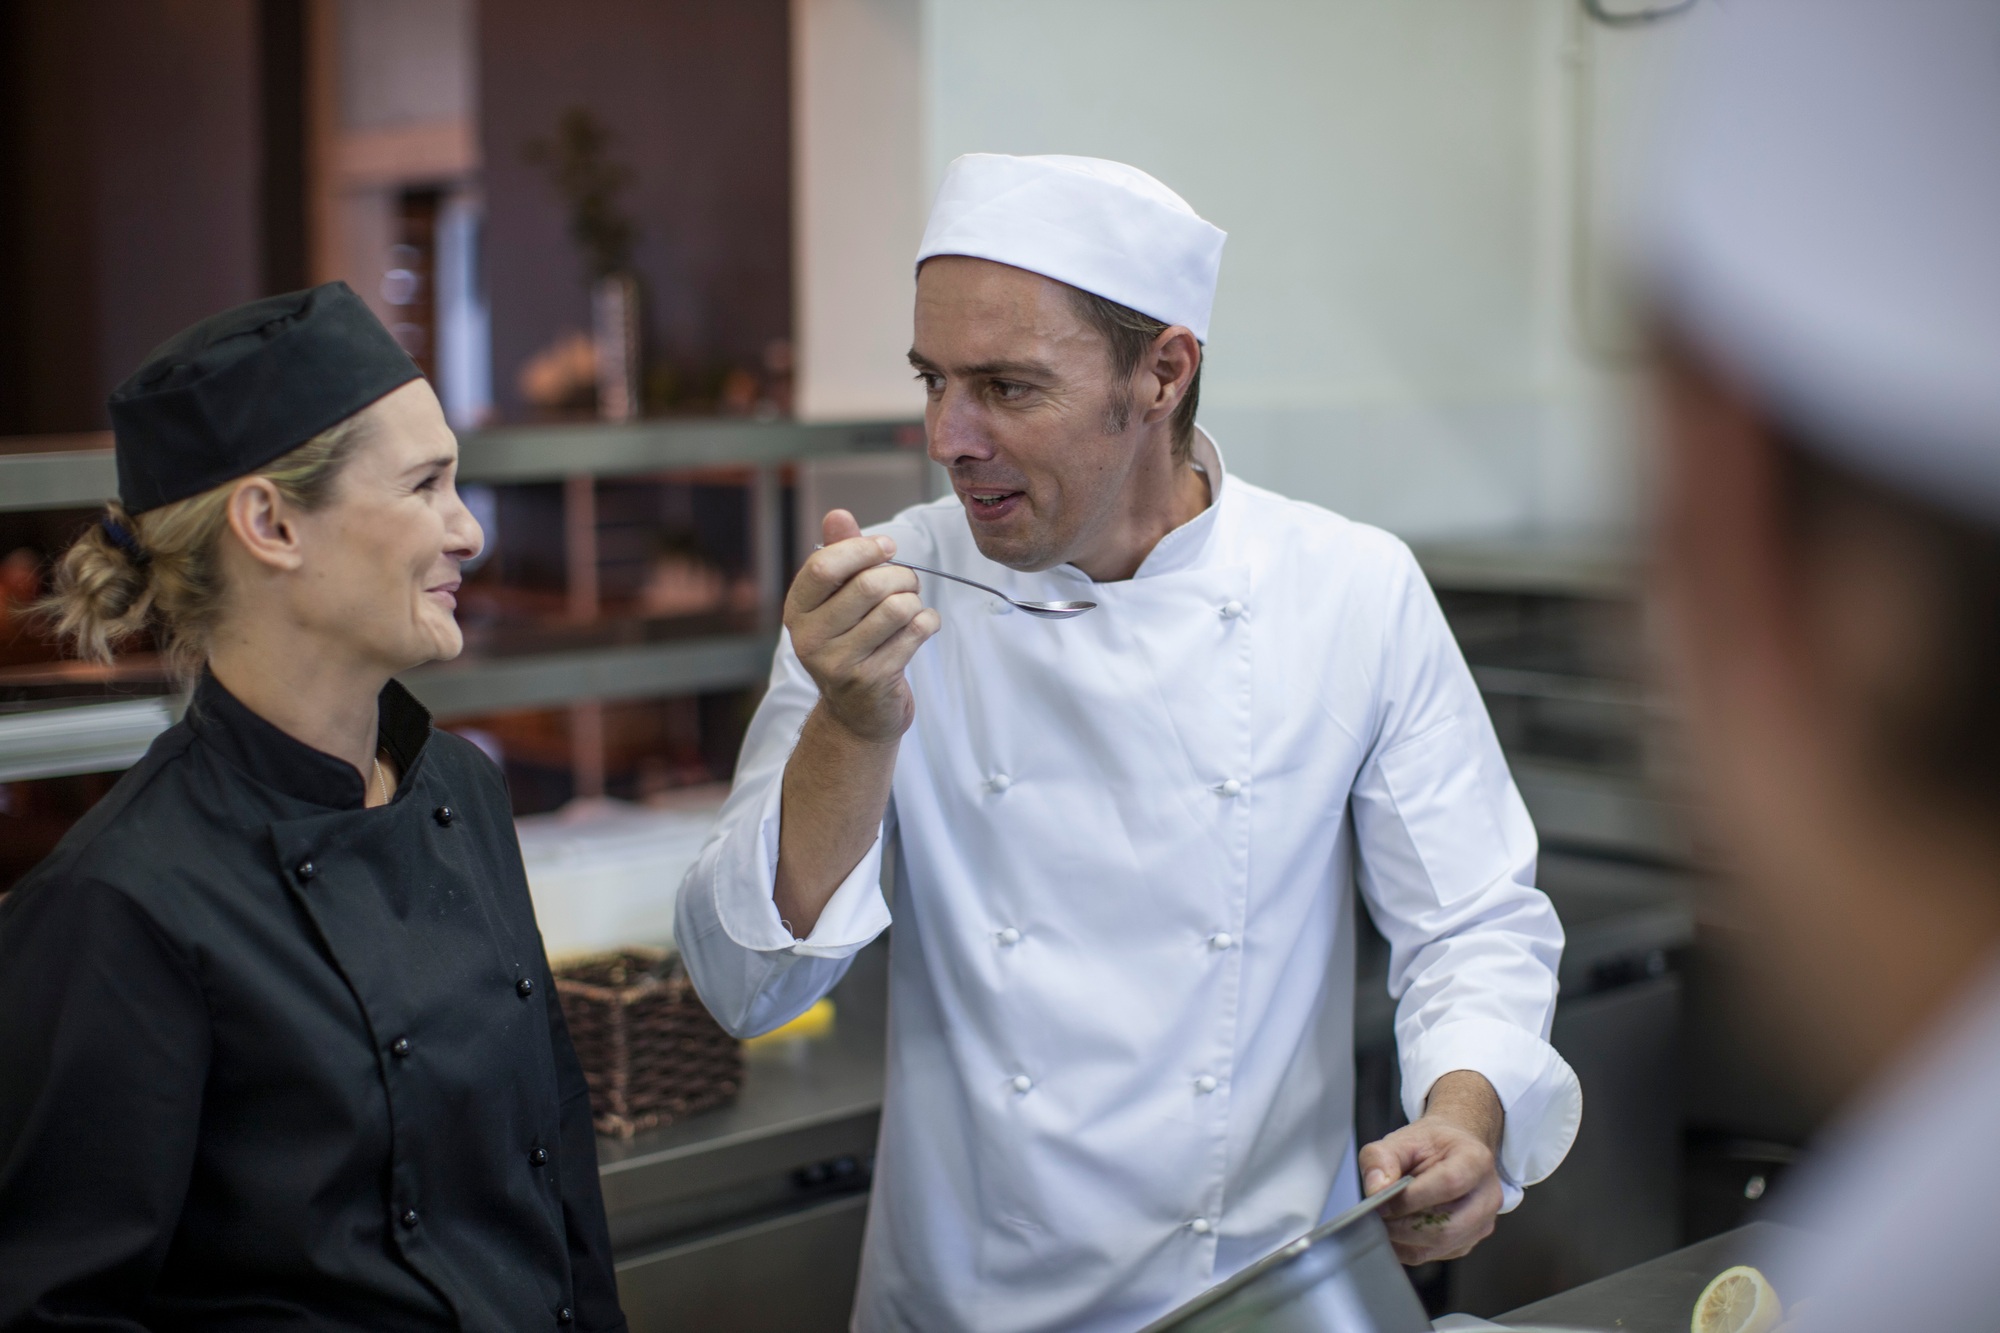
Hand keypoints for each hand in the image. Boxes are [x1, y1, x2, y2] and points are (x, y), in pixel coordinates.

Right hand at [784, 509, 940, 744]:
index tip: (887, 548)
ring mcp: (839, 663)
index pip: (824, 566)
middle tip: (907, 584)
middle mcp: (810, 639)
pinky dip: (928, 623)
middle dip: (901, 576)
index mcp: (797, 611)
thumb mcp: (837, 600)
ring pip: (897, 608)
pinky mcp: (872, 680)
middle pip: (869, 585)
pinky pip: (916, 633)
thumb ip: (839, 555)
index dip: (862, 549)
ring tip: (911, 608)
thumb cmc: (851, 643)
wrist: (857, 713)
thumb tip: (838, 514)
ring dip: (915, 601)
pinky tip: (920, 628)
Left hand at [1358, 1070, 1506, 1265]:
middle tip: (1377, 1216)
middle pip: (1447, 1226)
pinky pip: (1435, 1255)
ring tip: (1385, 1220)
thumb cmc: (1430, 1145)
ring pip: (1440, 1245)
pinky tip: (1396, 1229)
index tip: (1381, 1201)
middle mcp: (1487, 1196)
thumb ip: (1381, 1158)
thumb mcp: (1401, 1139)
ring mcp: (1482, 1223)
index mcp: (1476, 1160)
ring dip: (1404, 1239)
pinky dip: (1408, 1247)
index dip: (1411, 1199)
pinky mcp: (1468, 1242)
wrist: (1453, 1150)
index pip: (1448, 1185)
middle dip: (1404, 1226)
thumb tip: (1375, 1190)